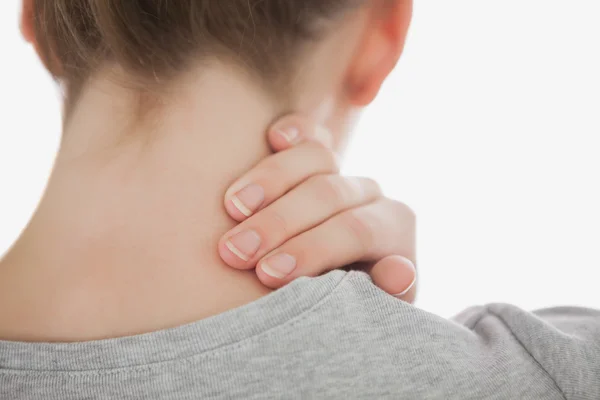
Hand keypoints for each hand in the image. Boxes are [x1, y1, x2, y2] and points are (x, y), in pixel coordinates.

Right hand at [218, 115, 416, 301]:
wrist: (329, 285)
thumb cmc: (342, 305)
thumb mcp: (365, 310)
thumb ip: (380, 295)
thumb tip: (397, 271)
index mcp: (392, 229)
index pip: (355, 231)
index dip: (311, 249)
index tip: (265, 274)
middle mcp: (370, 195)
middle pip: (328, 194)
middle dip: (279, 222)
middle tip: (235, 251)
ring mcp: (343, 172)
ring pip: (316, 159)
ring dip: (270, 180)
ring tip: (232, 207)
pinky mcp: (318, 158)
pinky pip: (310, 135)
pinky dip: (294, 131)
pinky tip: (273, 138)